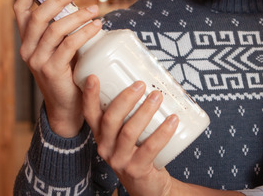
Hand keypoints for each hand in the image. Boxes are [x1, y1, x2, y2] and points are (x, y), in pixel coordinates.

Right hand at [13, 0, 102, 136]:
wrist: (67, 107)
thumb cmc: (68, 72)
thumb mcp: (60, 48)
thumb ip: (64, 30)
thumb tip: (80, 4)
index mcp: (27, 40)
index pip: (20, 11)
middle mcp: (27, 49)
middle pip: (38, 16)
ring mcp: (37, 61)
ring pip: (54, 29)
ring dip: (76, 15)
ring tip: (94, 9)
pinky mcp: (52, 71)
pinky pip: (68, 45)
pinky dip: (84, 33)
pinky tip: (96, 26)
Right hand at [83, 76, 178, 195]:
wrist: (147, 185)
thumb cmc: (137, 151)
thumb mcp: (125, 134)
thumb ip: (128, 113)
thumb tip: (149, 80)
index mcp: (101, 135)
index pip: (90, 114)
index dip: (89, 96)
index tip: (93, 78)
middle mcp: (105, 147)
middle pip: (110, 120)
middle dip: (125, 99)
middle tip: (141, 84)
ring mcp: (120, 160)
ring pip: (129, 132)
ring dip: (144, 112)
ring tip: (157, 96)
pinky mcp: (136, 169)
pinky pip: (150, 148)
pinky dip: (162, 132)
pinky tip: (172, 120)